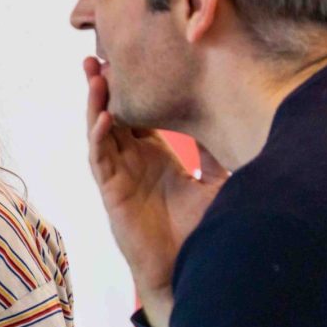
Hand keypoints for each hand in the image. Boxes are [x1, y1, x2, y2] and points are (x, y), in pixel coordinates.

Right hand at [84, 57, 228, 326]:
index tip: (132, 60)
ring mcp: (119, 176)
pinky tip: (103, 117)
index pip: (137, 115)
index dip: (131, 89)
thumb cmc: (199, 232)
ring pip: (101, 132)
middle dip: (104, 87)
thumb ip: (216, 154)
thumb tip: (232, 119)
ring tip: (94, 75)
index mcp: (154, 157)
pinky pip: (101, 160)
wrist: (189, 271)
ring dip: (95, 104)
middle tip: (98, 55)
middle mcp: (132, 163)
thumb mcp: (216, 183)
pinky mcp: (113, 194)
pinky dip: (99, 137)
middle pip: (113, 115)